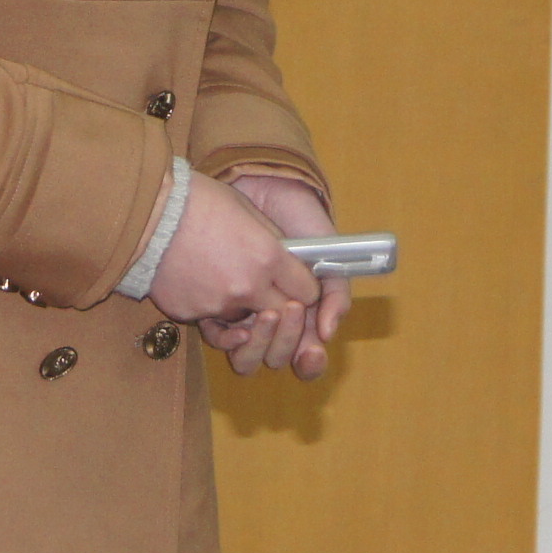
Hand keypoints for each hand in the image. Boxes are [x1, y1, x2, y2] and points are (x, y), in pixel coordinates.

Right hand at [146, 171, 320, 374]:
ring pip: (246, 319)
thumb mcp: (247, 210)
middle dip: (280, 303)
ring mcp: (218, 305)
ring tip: (224, 276)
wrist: (146, 212)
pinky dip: (210, 304)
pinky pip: (211, 317)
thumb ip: (272, 240)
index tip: (297, 282)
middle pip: (282, 314)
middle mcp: (248, 288)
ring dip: (243, 305)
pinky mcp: (191, 315)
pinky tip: (198, 278)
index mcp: (268, 257)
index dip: (304, 288)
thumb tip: (287, 258)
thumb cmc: (197, 201)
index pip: (308, 292)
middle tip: (266, 287)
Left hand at [228, 172, 347, 379]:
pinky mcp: (216, 306)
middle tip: (291, 314)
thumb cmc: (300, 223)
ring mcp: (244, 315)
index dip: (310, 362)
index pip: (305, 356)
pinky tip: (237, 321)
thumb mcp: (327, 255)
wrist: (266, 190)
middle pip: (276, 358)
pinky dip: (228, 337)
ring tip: (266, 313)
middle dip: (286, 346)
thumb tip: (327, 332)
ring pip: (248, 357)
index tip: (311, 352)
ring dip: (260, 343)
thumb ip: (335, 294)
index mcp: (302, 316)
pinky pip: (219, 339)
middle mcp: (273, 321)